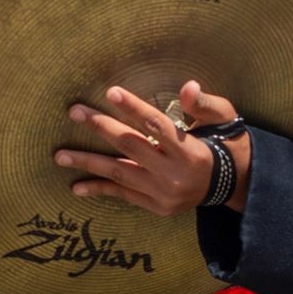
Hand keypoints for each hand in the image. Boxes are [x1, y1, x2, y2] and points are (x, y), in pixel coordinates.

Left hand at [58, 81, 248, 216]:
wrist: (232, 185)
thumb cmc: (223, 143)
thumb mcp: (223, 118)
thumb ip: (204, 104)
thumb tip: (188, 86)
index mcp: (191, 151)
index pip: (158, 126)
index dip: (134, 108)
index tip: (111, 92)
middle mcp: (175, 174)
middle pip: (132, 147)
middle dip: (101, 127)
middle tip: (75, 112)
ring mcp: (164, 194)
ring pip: (121, 174)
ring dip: (88, 163)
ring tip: (60, 155)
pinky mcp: (156, 206)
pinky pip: (123, 195)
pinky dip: (99, 189)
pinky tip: (76, 186)